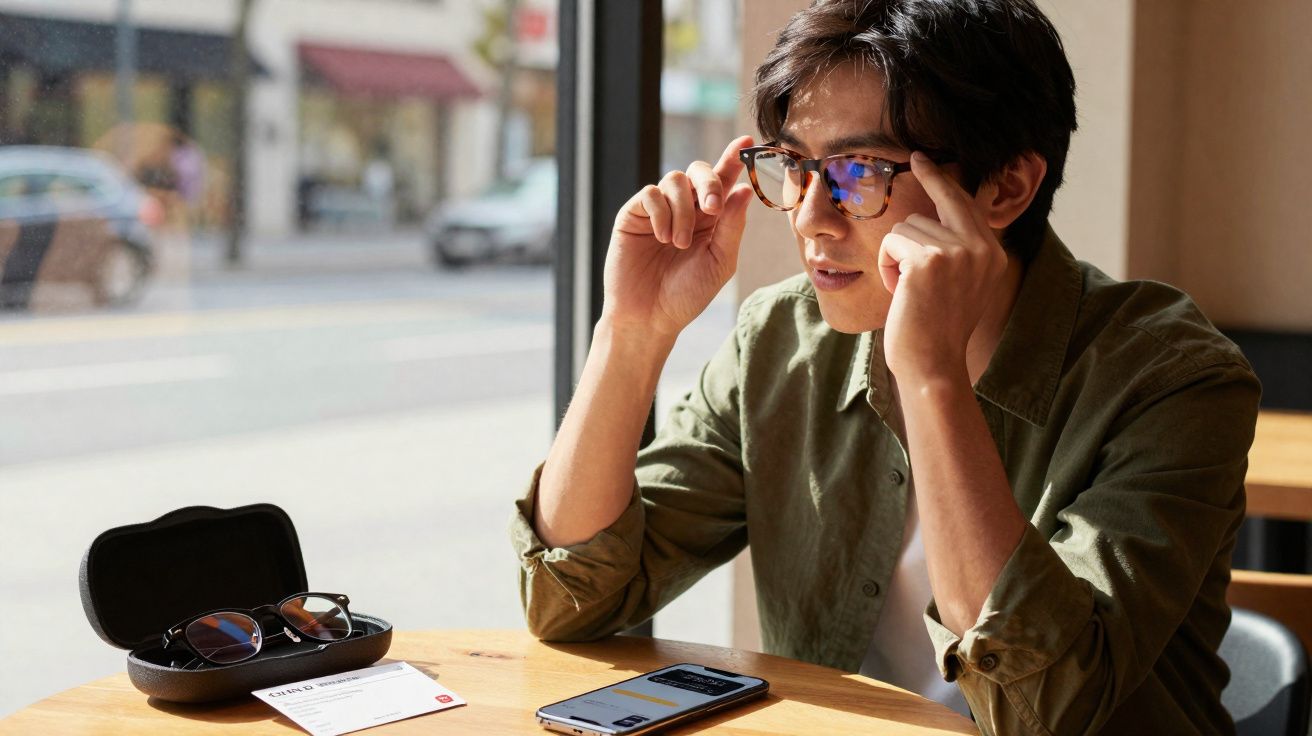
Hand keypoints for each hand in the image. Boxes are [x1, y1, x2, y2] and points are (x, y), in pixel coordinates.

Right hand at [602, 135, 756, 340]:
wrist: (649, 316)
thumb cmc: (686, 294)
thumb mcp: (719, 262)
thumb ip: (732, 226)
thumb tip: (744, 189)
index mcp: (711, 218)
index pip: (724, 180)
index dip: (734, 158)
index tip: (747, 142)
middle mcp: (685, 208)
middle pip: (699, 170)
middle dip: (710, 182)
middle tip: (712, 208)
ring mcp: (658, 210)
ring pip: (675, 180)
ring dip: (683, 210)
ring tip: (679, 244)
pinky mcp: (633, 214)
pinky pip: (650, 194)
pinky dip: (661, 213)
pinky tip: (663, 238)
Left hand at [877, 152, 1007, 380]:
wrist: (933, 365)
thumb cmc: (937, 331)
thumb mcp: (962, 286)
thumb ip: (958, 252)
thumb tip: (930, 220)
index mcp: (992, 254)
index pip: (966, 205)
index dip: (943, 180)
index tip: (925, 158)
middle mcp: (980, 248)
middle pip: (940, 202)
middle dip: (926, 181)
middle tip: (916, 157)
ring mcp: (957, 251)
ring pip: (907, 227)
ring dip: (896, 257)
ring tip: (908, 290)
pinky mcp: (929, 259)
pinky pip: (892, 243)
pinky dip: (887, 266)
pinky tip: (899, 292)